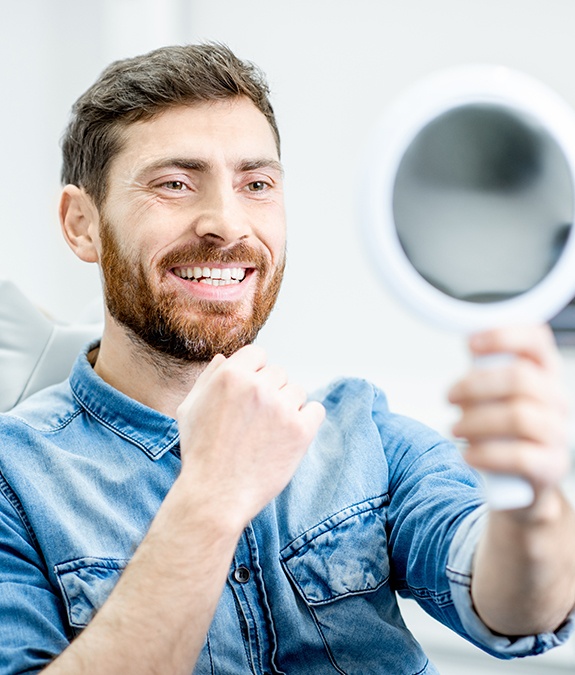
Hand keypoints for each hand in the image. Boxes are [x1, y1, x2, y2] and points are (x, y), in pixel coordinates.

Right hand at [176, 345, 324, 529]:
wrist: (215, 495)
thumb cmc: (200, 453)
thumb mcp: (189, 408)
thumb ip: (208, 378)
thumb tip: (225, 358)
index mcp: (230, 375)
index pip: (257, 354)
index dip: (254, 372)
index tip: (251, 394)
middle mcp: (257, 387)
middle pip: (278, 373)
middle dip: (270, 391)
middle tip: (257, 420)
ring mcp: (281, 408)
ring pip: (297, 391)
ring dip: (287, 406)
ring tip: (269, 432)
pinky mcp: (301, 430)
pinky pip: (316, 410)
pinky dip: (307, 421)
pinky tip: (289, 436)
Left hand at [448, 325, 570, 501]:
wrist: (520, 480)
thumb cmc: (504, 430)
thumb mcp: (495, 394)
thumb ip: (485, 370)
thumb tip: (468, 345)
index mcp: (544, 374)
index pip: (536, 340)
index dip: (504, 336)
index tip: (470, 343)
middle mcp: (556, 399)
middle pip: (521, 378)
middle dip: (475, 385)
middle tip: (450, 396)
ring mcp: (557, 433)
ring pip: (519, 416)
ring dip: (476, 421)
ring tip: (455, 428)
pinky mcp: (550, 465)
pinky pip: (520, 456)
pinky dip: (486, 454)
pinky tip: (468, 454)